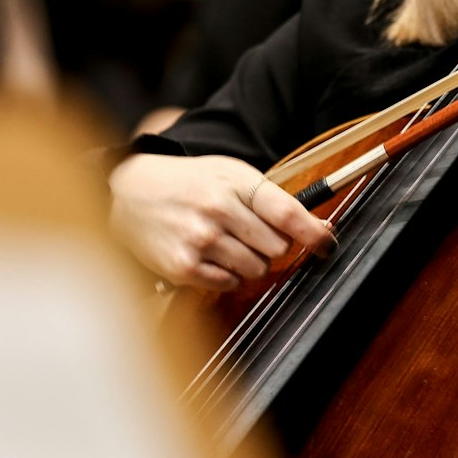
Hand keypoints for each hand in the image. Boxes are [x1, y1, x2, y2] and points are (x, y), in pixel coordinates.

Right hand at [109, 153, 333, 290]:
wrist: (129, 192)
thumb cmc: (190, 183)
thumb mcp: (230, 174)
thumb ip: (271, 198)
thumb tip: (318, 229)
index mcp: (236, 183)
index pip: (288, 213)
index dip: (315, 233)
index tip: (327, 244)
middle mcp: (219, 210)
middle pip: (277, 248)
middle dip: (272, 245)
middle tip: (250, 233)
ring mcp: (200, 240)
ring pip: (256, 269)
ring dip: (249, 261)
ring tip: (226, 242)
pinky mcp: (184, 267)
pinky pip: (229, 283)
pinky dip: (226, 274)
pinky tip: (209, 255)